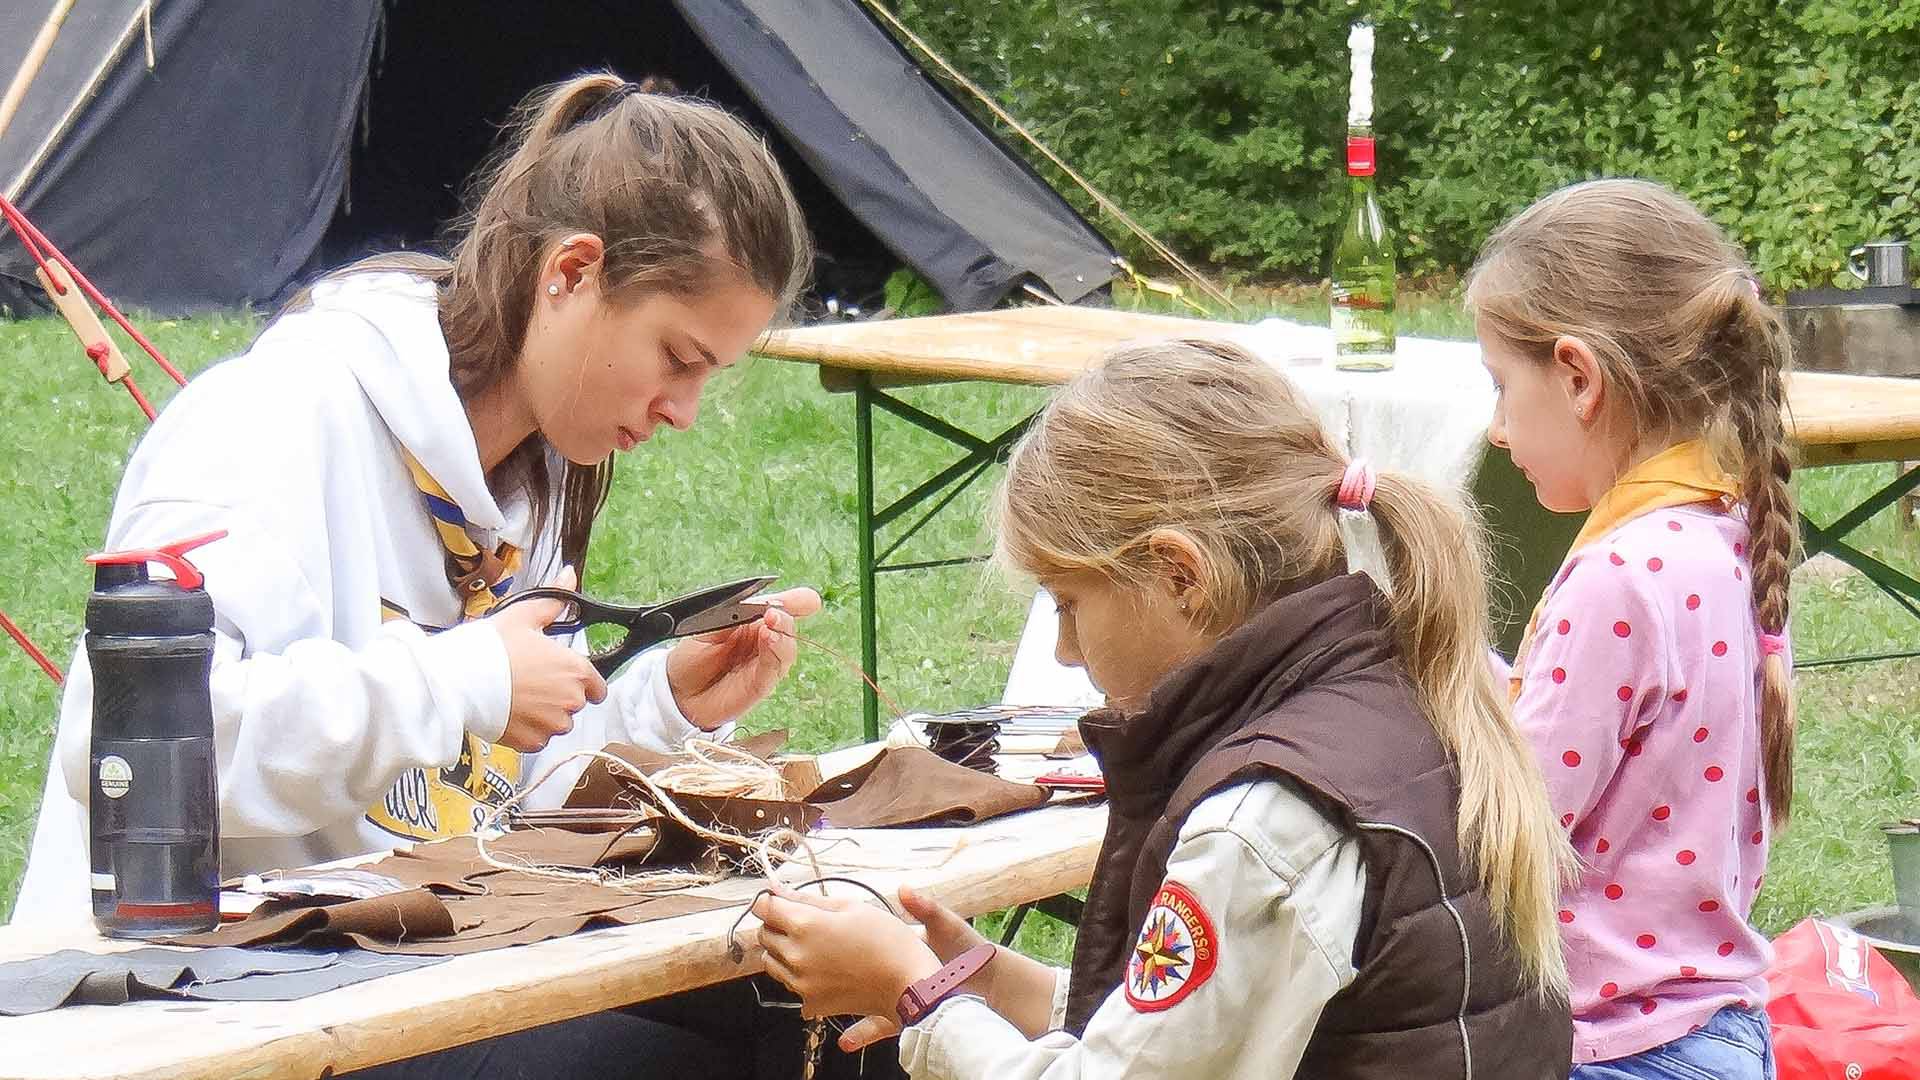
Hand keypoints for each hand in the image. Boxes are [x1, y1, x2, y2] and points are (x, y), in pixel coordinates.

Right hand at [492, 566, 606, 751]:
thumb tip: (570, 576)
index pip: (598, 688)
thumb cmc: (491, 648)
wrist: (457, 682)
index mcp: (576, 670)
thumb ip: (554, 600)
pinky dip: (527, 730)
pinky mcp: (531, 743)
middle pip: (575, 704)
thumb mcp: (524, 616)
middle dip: (558, 696)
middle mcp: (570, 701)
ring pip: (556, 724)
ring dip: (544, 715)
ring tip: (518, 697)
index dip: (584, 683)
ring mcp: (551, 725)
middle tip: (531, 682)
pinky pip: (538, 739)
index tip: (566, 678)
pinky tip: (510, 712)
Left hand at [666, 587, 821, 729]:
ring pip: (786, 650)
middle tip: (775, 612)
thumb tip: (763, 604)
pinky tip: (770, 640)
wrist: (676, 690)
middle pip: (787, 629)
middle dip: (786, 619)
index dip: (796, 603)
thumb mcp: (708, 626)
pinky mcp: (760, 686)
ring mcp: (764, 665)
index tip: (808, 599)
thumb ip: (734, 616)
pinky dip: (775, 654)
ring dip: (782, 636)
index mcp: (754, 623)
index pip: (781, 609)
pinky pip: (773, 670)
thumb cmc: (692, 656)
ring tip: (771, 624)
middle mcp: (764, 643)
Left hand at [752, 883, 941, 1026]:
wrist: (907, 983)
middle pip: (764, 934)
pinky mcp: (810, 1003)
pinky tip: (823, 969)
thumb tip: (778, 891)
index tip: (779, 901)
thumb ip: (808, 899)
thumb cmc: (886, 940)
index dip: (770, 901)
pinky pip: (790, 985)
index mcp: (805, 925)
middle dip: (777, 925)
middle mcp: (796, 955)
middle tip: (804, 922)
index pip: (764, 908)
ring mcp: (801, 983)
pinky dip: (799, 975)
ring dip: (783, 951)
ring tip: (814, 947)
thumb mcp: (851, 907)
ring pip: (771, 962)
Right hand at [835, 885, 989, 1050]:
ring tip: (819, 1008)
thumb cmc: (968, 950)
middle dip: (836, 973)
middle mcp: (891, 970)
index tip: (821, 934)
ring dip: (842, 1005)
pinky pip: (878, 1026)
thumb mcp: (946, 926)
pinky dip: (862, 1034)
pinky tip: (847, 1040)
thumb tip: (904, 889)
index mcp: (899, 944)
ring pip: (861, 1001)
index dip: (846, 936)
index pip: (867, 938)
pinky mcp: (903, 1016)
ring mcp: (895, 994)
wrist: (990, 986)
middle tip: (811, 971)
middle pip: (857, 970)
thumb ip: (926, 909)